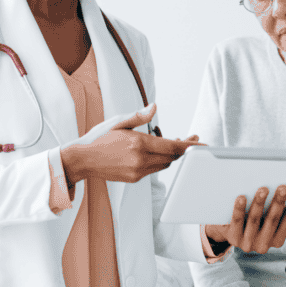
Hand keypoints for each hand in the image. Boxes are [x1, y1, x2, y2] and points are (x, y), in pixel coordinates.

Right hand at [61, 104, 200, 183]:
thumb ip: (139, 117)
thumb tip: (154, 108)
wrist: (83, 160)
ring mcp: (137, 171)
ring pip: (164, 165)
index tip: (202, 144)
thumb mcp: (118, 122)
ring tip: (173, 143)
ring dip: (171, 155)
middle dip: (182, 149)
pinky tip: (156, 152)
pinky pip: (154, 170)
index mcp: (138, 143)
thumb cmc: (99, 138)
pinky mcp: (134, 178)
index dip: (190, 146)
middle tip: (189, 139)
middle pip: (171, 157)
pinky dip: (159, 161)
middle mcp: (140, 160)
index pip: (172, 147)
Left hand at [205, 186, 285, 253]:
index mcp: (277, 241)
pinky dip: (239, 209)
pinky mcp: (232, 237)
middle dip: (279, 203)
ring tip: (263, 188)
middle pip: (273, 220)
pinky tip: (242, 196)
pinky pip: (236, 221)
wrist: (229, 232)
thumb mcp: (277, 229)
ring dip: (259, 204)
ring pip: (254, 220)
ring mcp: (246, 243)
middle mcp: (263, 245)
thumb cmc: (259, 226)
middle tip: (283, 186)